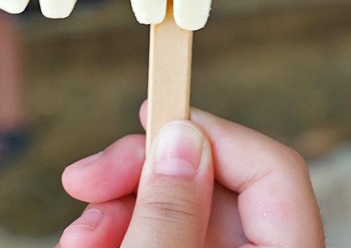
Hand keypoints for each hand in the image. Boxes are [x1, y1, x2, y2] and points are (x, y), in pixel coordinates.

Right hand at [58, 105, 324, 247]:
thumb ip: (172, 215)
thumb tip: (180, 138)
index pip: (274, 171)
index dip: (212, 134)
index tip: (151, 115)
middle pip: (214, 188)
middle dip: (142, 175)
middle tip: (85, 178)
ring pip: (180, 215)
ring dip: (119, 210)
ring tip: (77, 234)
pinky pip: (165, 242)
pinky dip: (122, 236)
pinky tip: (84, 245)